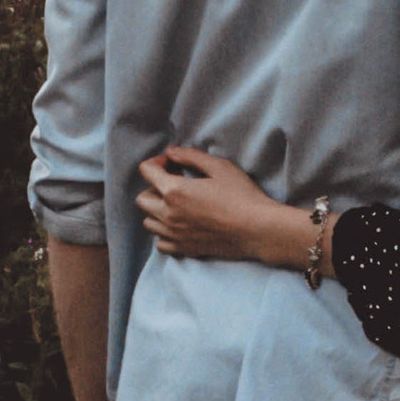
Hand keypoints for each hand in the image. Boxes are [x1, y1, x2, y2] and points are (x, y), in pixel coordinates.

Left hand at [137, 143, 303, 266]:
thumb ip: (190, 156)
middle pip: (142, 198)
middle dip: (154, 187)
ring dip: (157, 210)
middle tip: (175, 184)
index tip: (172, 163)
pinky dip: (164, 232)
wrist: (257, 229)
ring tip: (178, 205)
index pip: (146, 171)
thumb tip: (171, 152)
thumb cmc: (242, 195)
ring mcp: (174, 234)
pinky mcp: (183, 248)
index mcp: (174, 190)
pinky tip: (181, 224)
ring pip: (148, 222)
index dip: (157, 162)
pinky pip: (160, 242)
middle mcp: (168, 214)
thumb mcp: (220, 167)